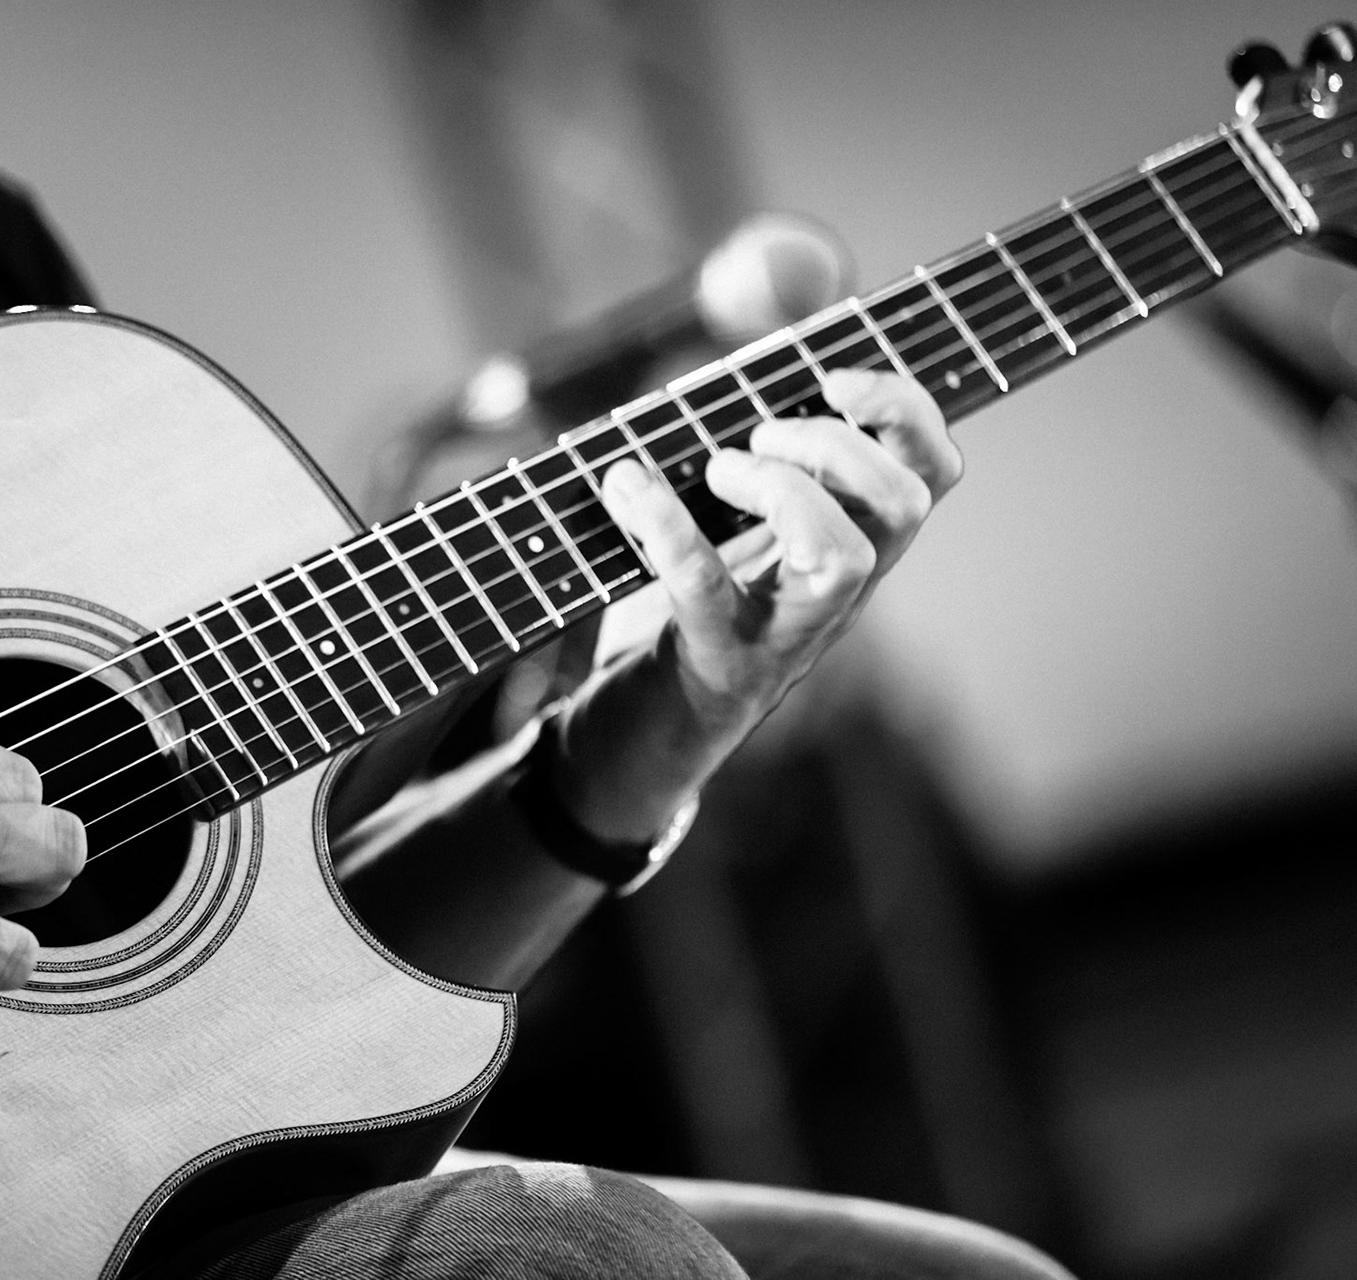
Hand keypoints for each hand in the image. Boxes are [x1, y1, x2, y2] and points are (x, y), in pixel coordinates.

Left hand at [558, 368, 959, 841]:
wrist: (648, 737)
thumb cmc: (695, 604)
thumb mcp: (740, 517)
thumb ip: (760, 428)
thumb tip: (765, 284)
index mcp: (857, 543)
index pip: (935, 469)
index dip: (906, 409)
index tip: (835, 376)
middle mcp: (841, 591)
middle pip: (908, 505)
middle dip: (839, 445)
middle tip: (758, 439)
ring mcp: (787, 634)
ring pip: (849, 558)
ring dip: (784, 491)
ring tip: (717, 473)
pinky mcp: (718, 663)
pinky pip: (709, 591)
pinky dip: (667, 527)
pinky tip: (625, 486)